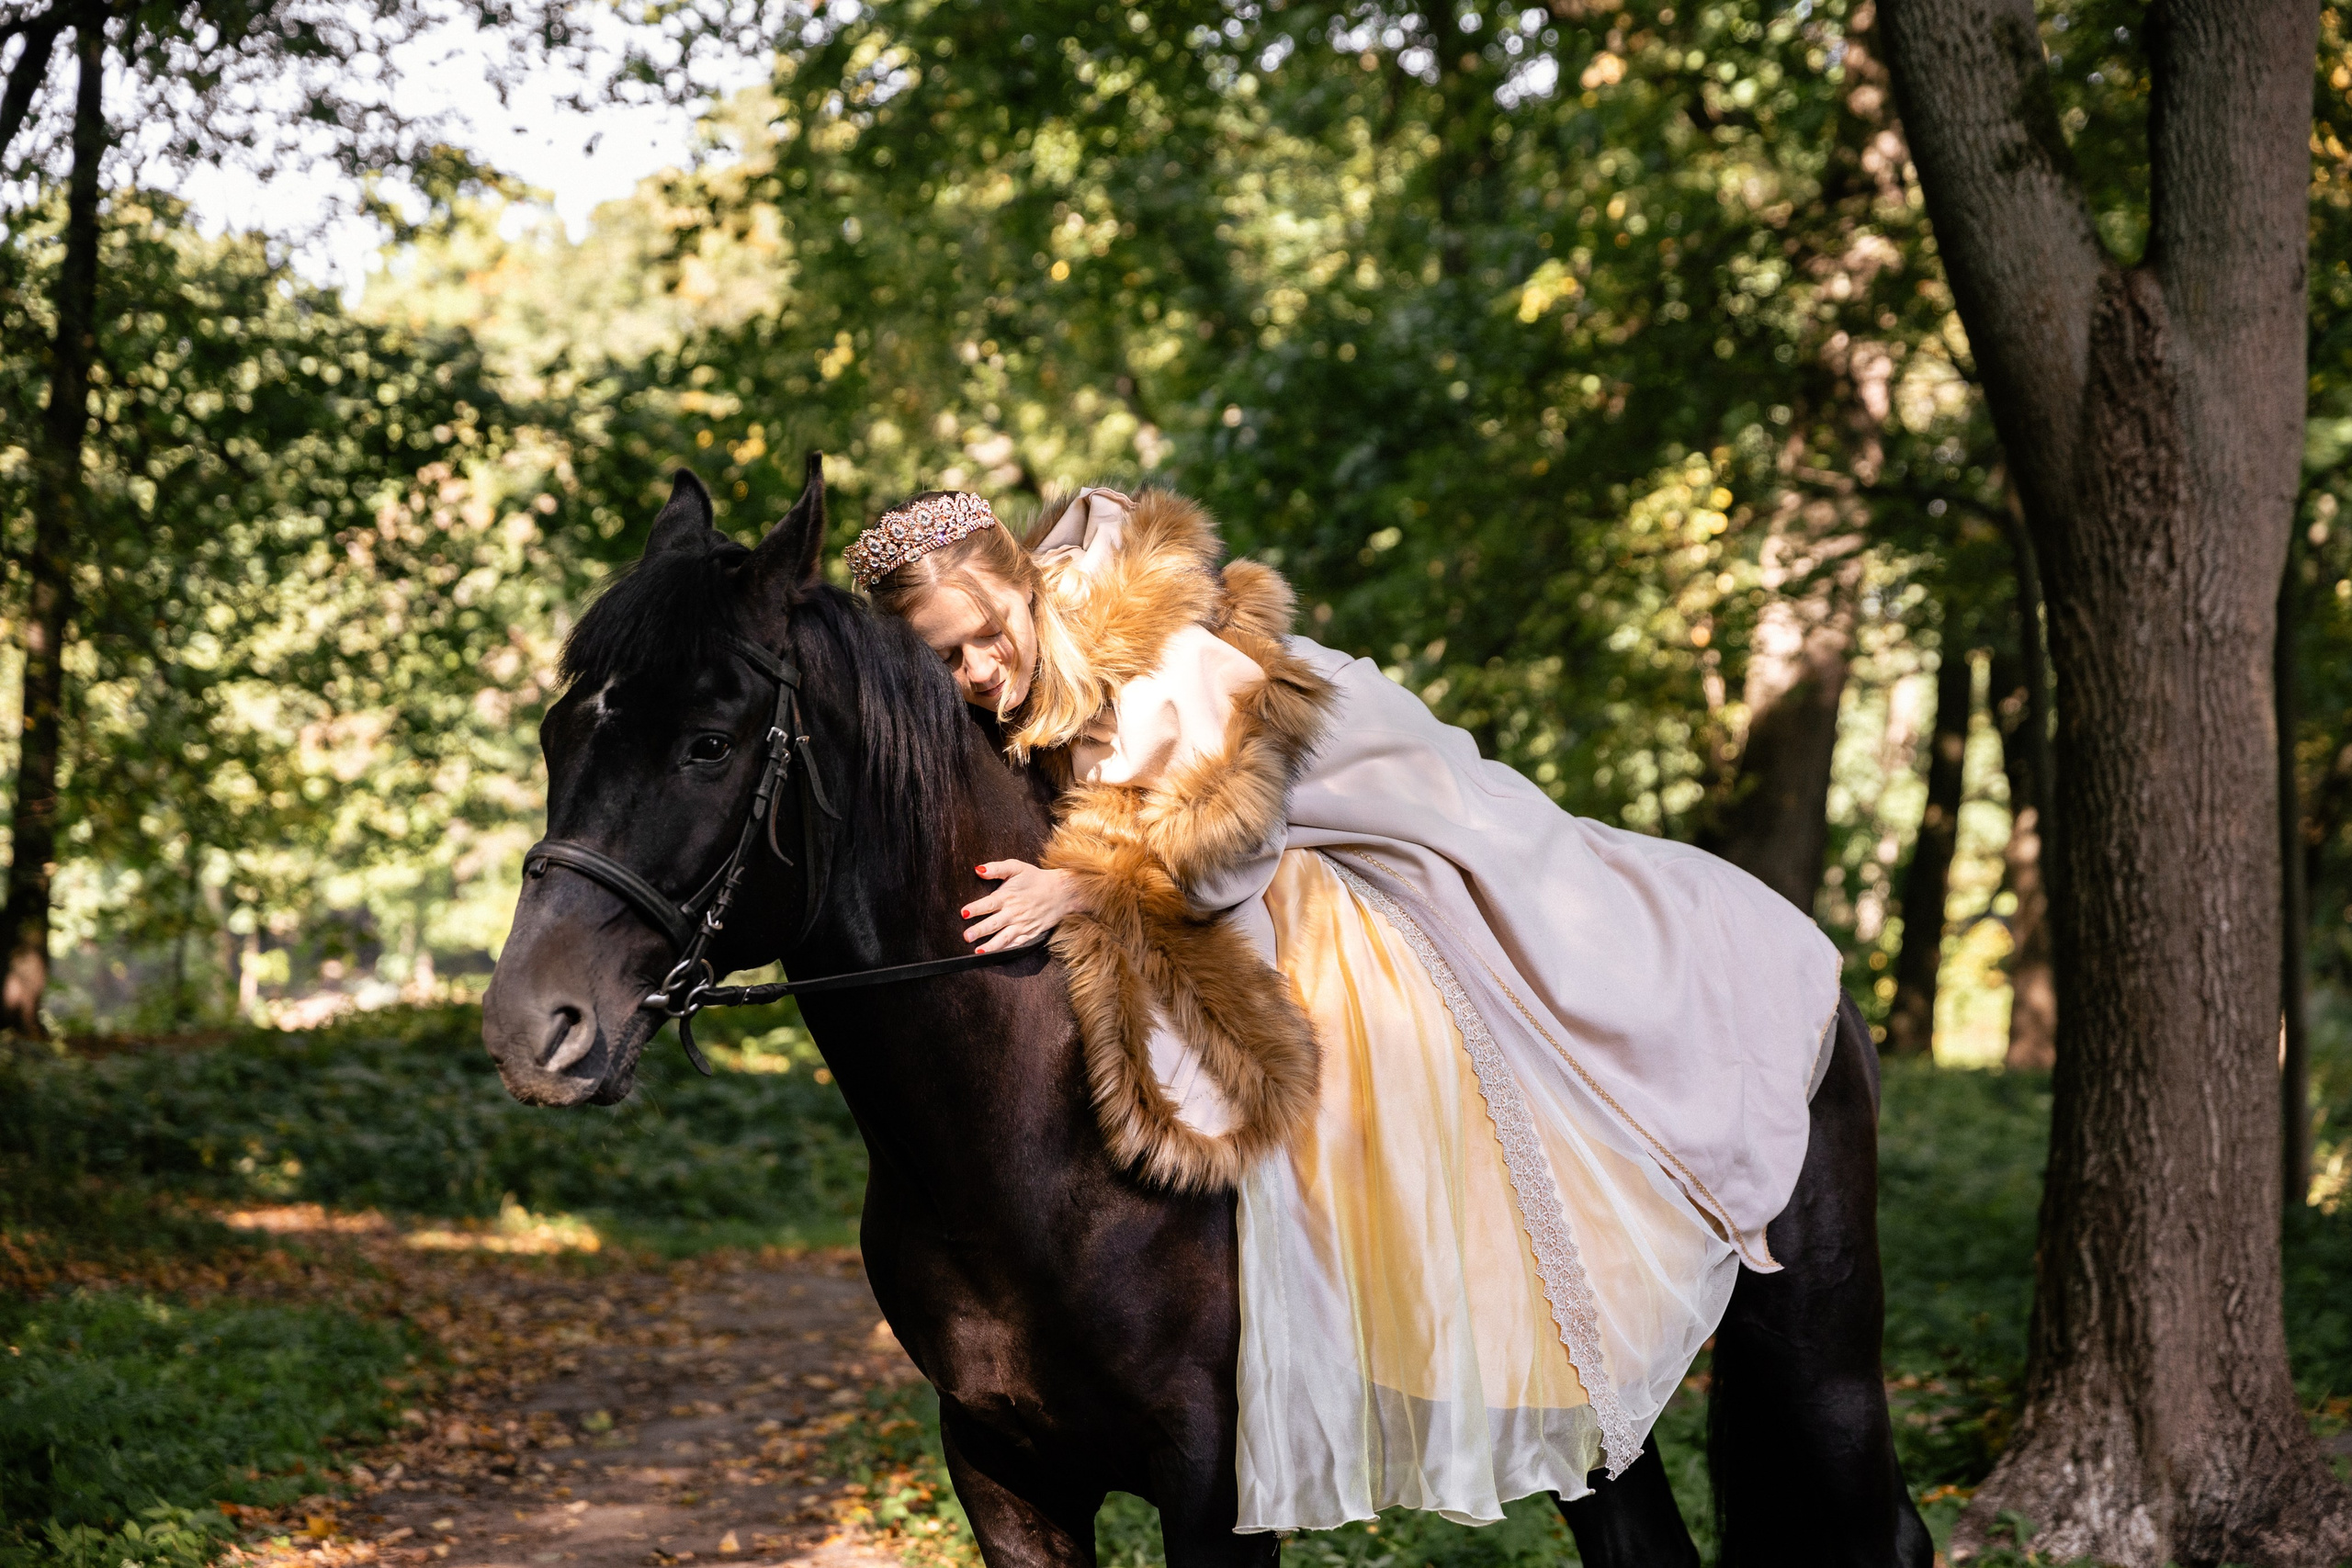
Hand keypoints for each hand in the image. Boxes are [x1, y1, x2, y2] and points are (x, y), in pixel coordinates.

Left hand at [962, 860, 1091, 951]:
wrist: (1061, 892)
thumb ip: (997, 868)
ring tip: (978, 951)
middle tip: (967, 936)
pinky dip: (1006, 951)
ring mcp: (1022, 925)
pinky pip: (1016, 945)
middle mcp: (1014, 912)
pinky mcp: (1029, 933)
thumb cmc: (1035, 879)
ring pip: (1004, 938)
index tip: (964, 913)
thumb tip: (978, 869)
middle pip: (994, 923)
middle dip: (980, 931)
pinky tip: (995, 956)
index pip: (989, 903)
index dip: (976, 908)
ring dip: (991, 946)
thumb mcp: (1017, 867)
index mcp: (1008, 896)